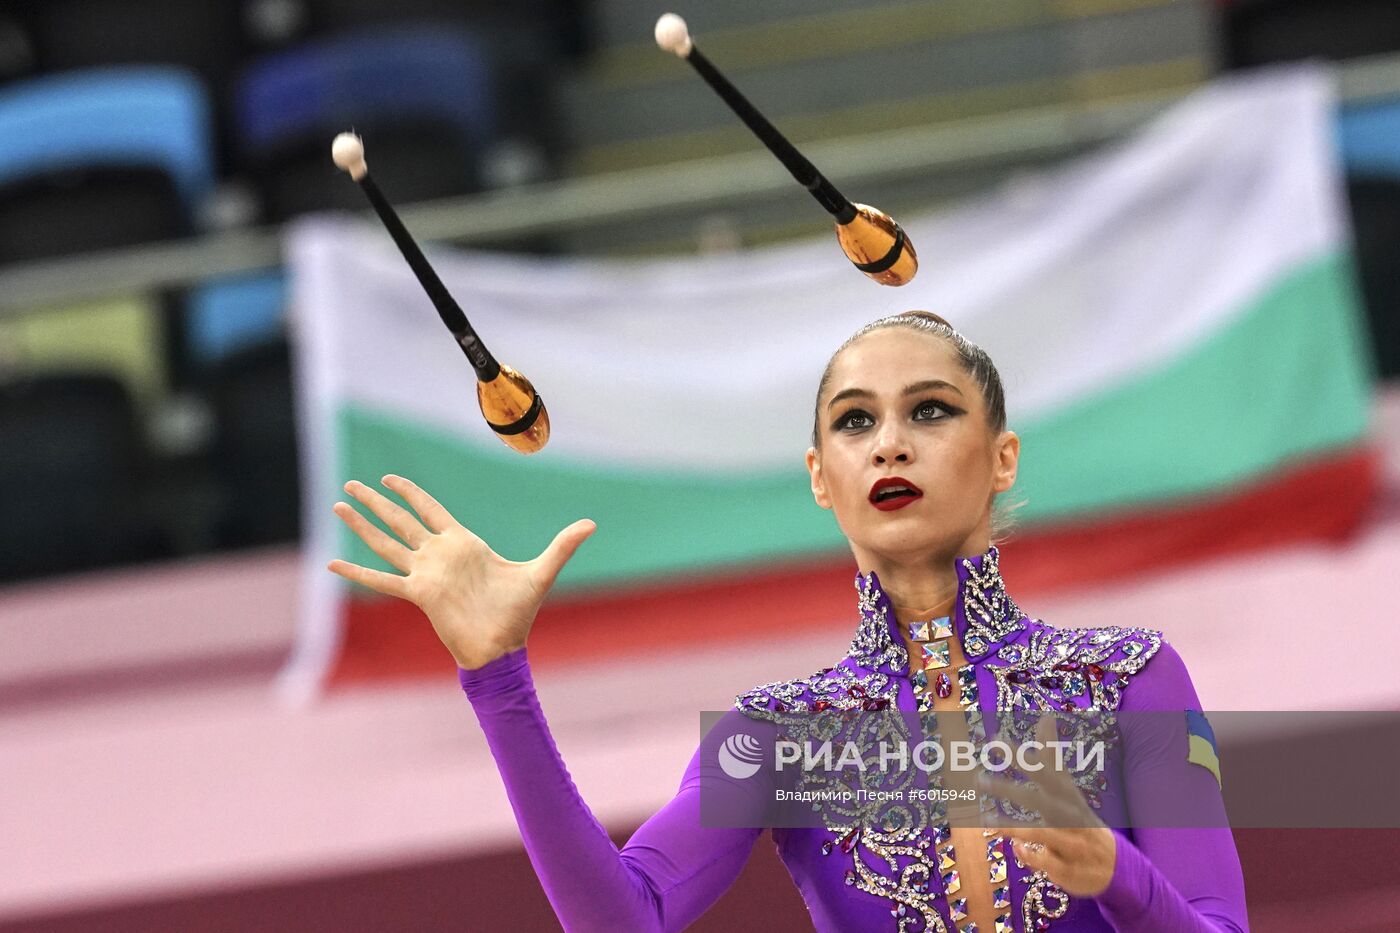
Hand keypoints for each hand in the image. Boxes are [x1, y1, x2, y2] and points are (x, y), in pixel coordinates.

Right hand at [326, 474, 596, 669]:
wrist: (503, 647)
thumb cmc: (519, 612)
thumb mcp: (542, 571)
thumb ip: (563, 545)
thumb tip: (592, 523)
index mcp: (463, 543)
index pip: (429, 510)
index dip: (410, 492)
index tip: (390, 478)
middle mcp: (439, 554)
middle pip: (401, 520)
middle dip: (377, 502)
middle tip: (351, 483)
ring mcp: (426, 573)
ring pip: (387, 542)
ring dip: (362, 525)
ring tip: (338, 506)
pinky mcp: (419, 594)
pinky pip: (382, 580)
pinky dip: (357, 574)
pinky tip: (332, 565)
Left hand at [977, 713, 1116, 896]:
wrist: (1115, 866)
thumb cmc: (1079, 819)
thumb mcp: (1067, 787)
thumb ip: (1052, 754)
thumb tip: (1045, 714)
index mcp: (1067, 795)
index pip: (1045, 769)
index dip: (1021, 756)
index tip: (995, 740)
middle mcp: (1069, 816)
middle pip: (1039, 798)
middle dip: (1009, 790)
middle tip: (978, 779)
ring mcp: (1069, 842)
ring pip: (1042, 832)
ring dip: (1014, 827)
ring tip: (987, 821)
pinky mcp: (1067, 868)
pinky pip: (1046, 861)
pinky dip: (1031, 855)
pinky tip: (1015, 848)